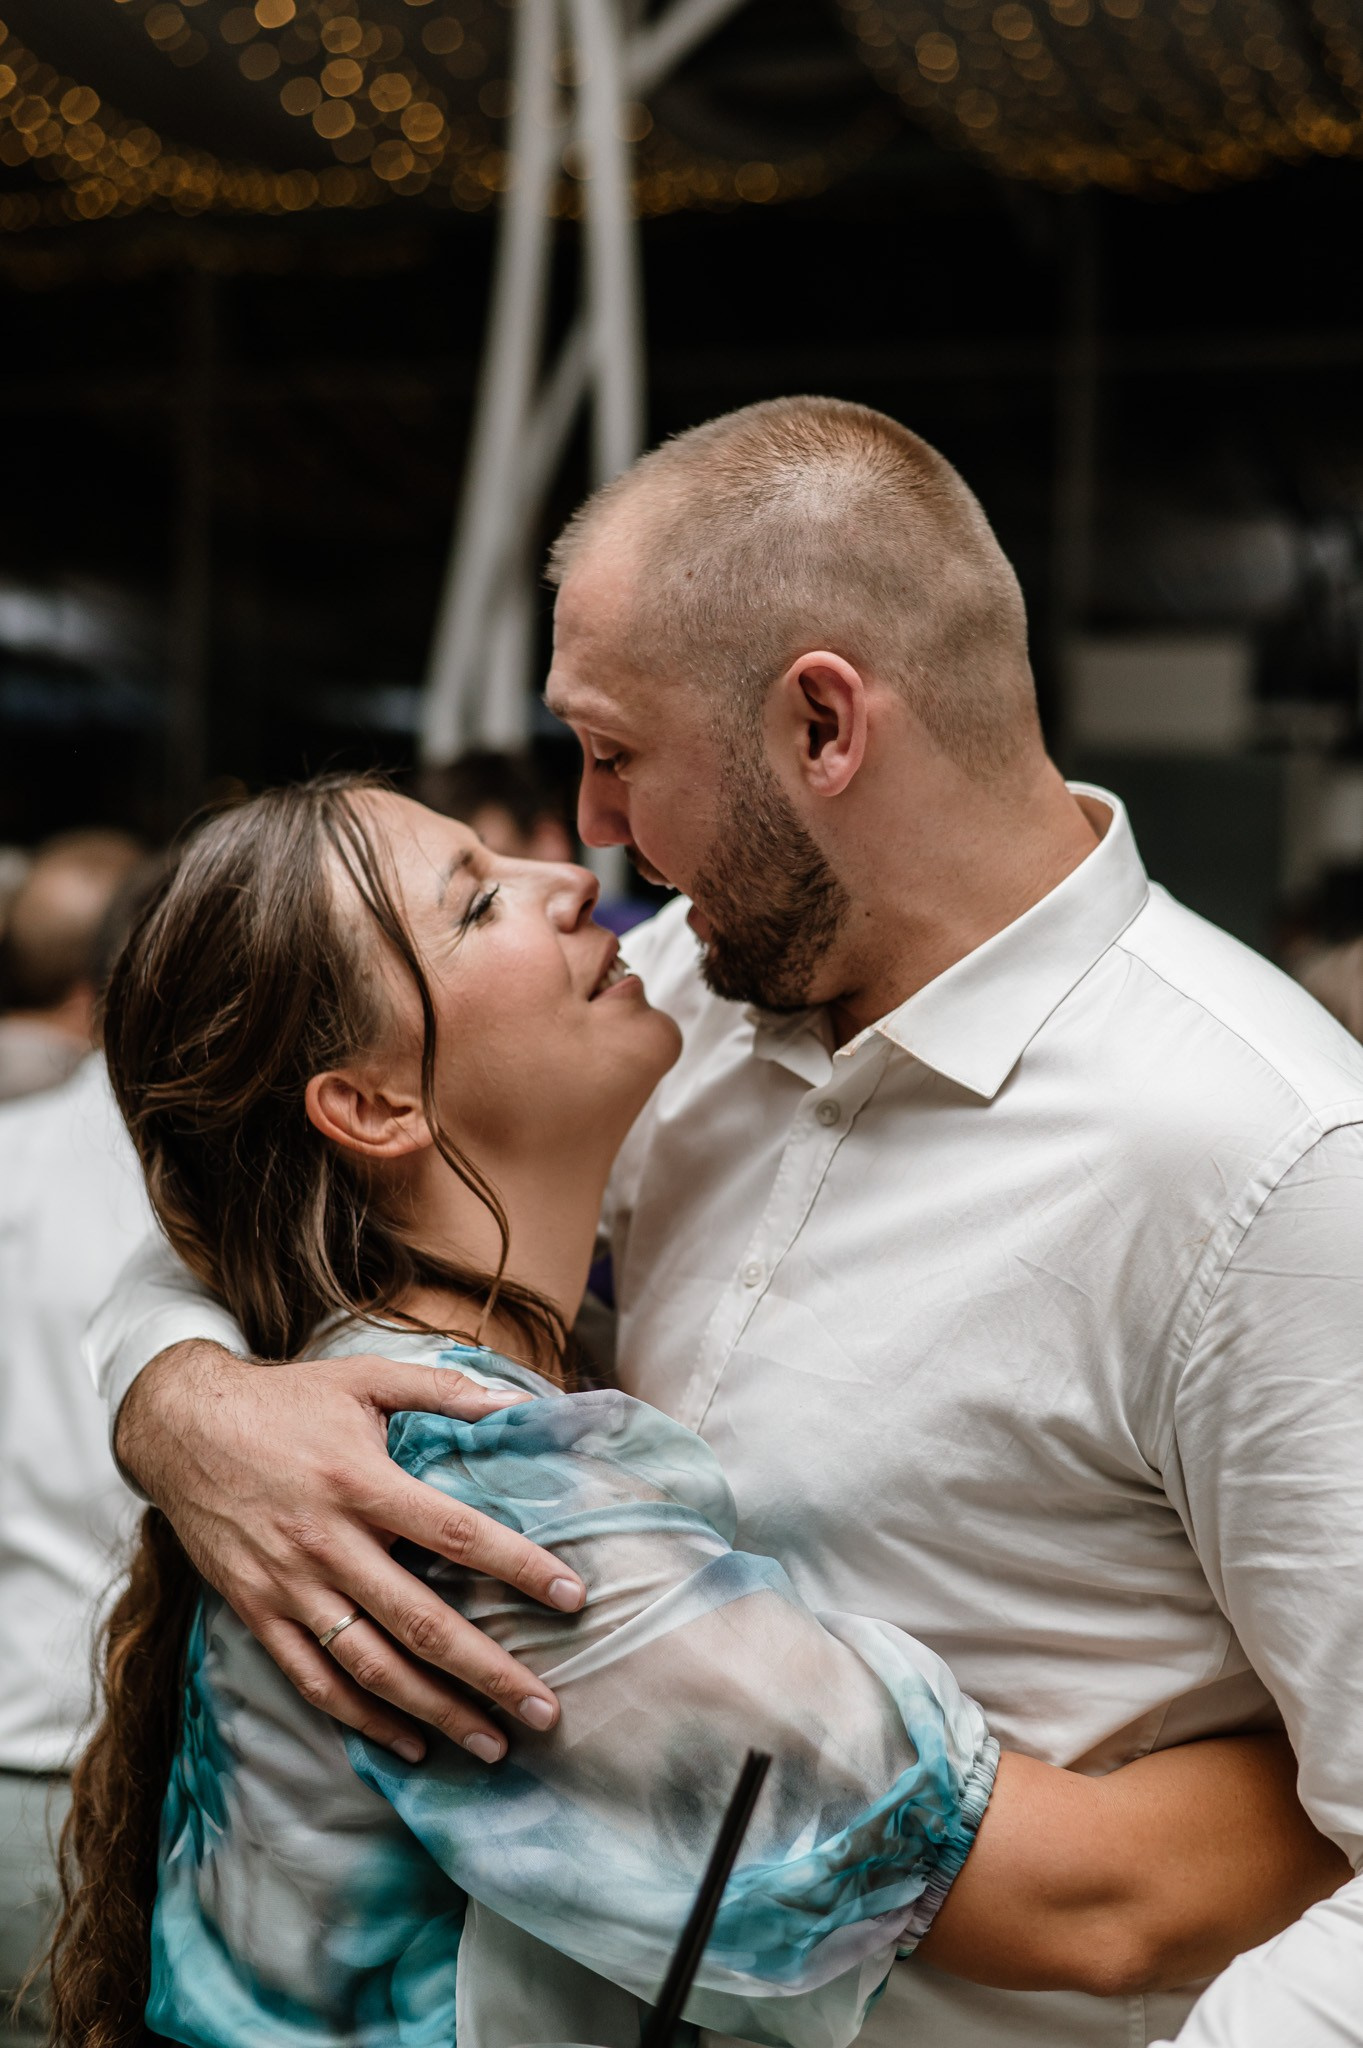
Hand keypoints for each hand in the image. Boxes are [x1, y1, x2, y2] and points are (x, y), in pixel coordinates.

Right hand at [115, 1340, 585, 1763]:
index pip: (458, 1534)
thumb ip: (443, 1390)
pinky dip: (362, 1719)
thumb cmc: (285, 1401)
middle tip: (545, 1712)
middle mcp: (329, 1543)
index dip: (520, 1567)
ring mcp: (290, 1586)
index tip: (572, 1598)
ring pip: (372, 1666)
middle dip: (489, 1673)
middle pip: (422, 1621)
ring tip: (492, 1746)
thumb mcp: (364, 1378)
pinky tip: (409, 1743)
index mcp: (363, 1482)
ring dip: (436, 1712)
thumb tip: (517, 1403)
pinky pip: (315, 1680)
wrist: (181, 1428)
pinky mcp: (258, 1614)